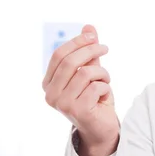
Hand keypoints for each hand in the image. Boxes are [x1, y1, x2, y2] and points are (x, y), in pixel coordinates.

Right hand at [42, 24, 119, 155]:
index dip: (76, 42)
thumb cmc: (94, 98)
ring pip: (86, 73)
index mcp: (48, 83)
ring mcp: (63, 104)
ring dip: (102, 73)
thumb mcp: (90, 72)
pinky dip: (105, 87)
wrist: (101, 128)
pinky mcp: (78, 110)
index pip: (59, 55)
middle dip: (91, 50)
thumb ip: (87, 52)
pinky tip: (104, 95)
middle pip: (70, 61)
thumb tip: (89, 26)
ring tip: (106, 80)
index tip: (93, 36)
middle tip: (105, 48)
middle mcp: (50, 94)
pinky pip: (96, 87)